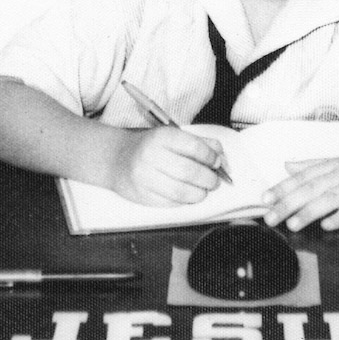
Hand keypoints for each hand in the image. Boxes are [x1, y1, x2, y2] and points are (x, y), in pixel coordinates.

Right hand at [110, 127, 226, 205]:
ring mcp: (144, 178)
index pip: (195, 147)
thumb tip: (222, 158)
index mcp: (161, 136)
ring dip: (199, 193)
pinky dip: (185, 201)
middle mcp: (151, 156)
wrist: (116, 158)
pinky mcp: (142, 196)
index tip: (217, 162)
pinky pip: (170, 203)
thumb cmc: (150, 146)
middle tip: (214, 181)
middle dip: (209, 179)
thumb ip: (200, 143)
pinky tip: (188, 195)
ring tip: (203, 190)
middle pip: (190, 172)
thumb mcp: (172, 136)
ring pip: (181, 192)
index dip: (211, 157)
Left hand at [261, 146, 338, 231]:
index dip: (283, 188)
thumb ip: (315, 165)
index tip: (264, 199)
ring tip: (292, 225)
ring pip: (330, 199)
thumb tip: (287, 165)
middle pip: (312, 189)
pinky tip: (329, 225)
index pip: (303, 176)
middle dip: (288, 204)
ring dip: (310, 212)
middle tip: (269, 218)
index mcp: (335, 165)